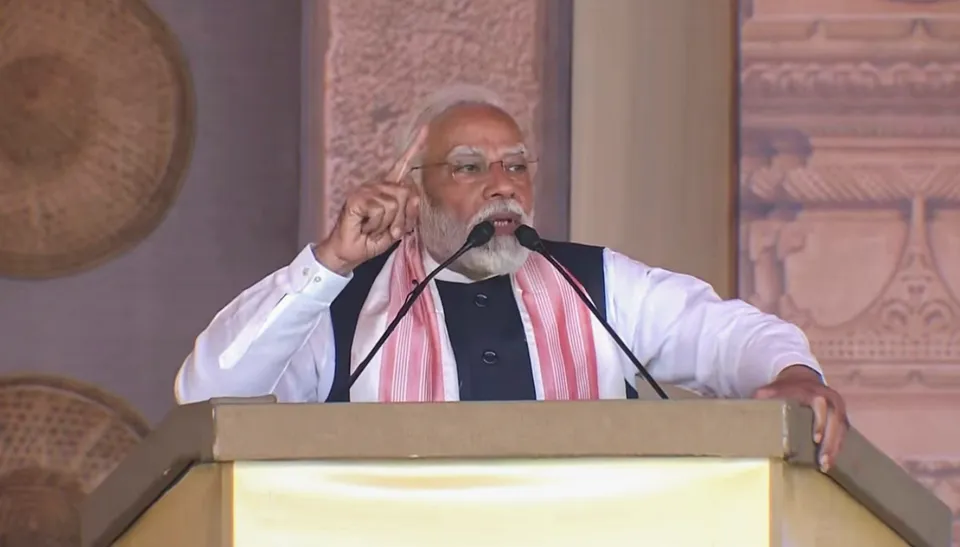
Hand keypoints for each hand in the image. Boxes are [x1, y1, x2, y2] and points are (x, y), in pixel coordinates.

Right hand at [315, 128, 427, 274]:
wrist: (349, 253)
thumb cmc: (372, 239)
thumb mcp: (397, 227)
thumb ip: (409, 212)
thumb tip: (415, 197)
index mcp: (387, 189)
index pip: (401, 166)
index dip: (414, 147)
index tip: (425, 129)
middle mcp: (377, 185)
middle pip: (406, 192)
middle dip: (403, 217)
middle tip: (389, 229)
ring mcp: (365, 190)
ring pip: (394, 203)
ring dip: (389, 223)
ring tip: (374, 228)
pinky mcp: (356, 198)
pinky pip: (380, 209)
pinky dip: (376, 224)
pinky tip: (365, 226)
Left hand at [753, 365, 848, 471]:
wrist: (801, 378)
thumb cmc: (784, 388)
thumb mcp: (771, 389)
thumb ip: (763, 398)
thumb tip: (748, 410)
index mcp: (813, 391)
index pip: (820, 405)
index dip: (819, 422)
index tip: (815, 439)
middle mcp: (829, 398)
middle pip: (835, 420)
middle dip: (830, 441)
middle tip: (823, 460)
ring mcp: (838, 408)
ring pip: (841, 429)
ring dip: (835, 448)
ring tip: (826, 465)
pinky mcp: (841, 417)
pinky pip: (844, 433)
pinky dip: (838, 447)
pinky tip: (830, 461)